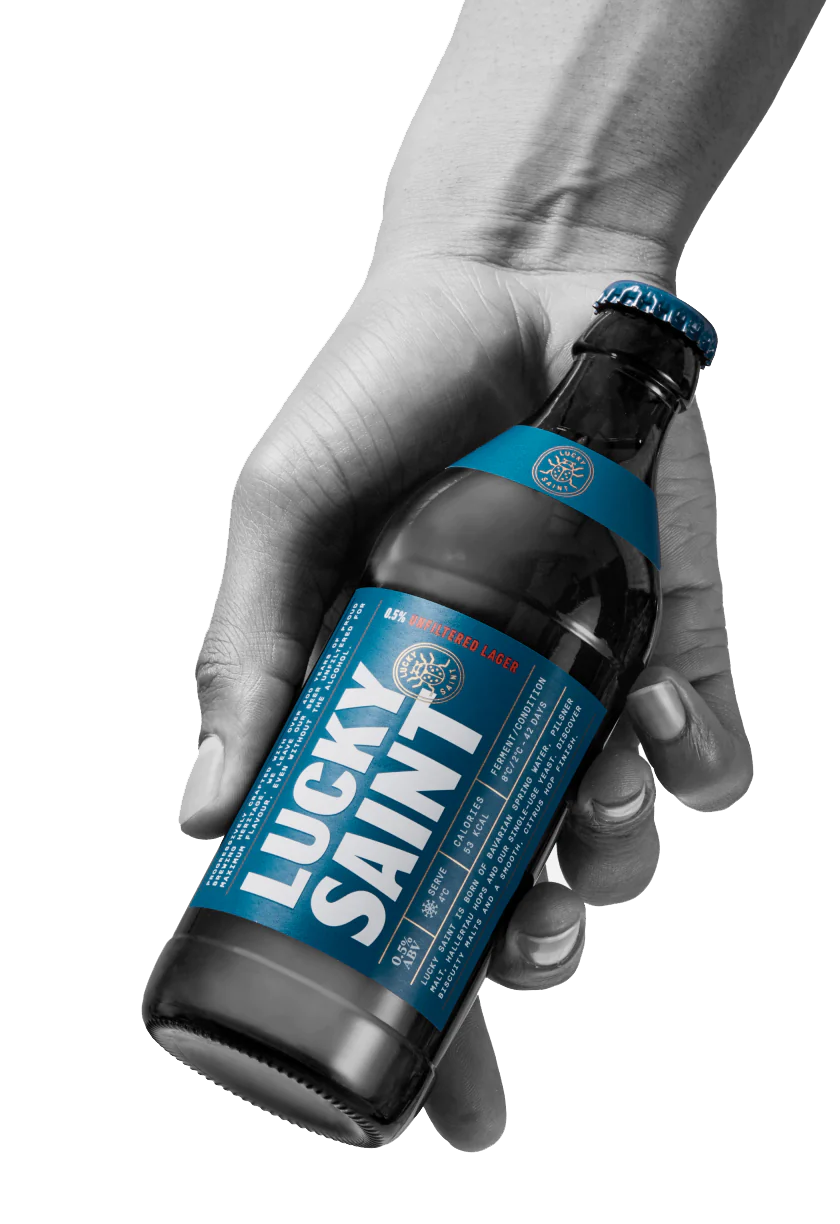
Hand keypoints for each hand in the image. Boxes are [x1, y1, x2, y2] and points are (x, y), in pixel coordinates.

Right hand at [178, 254, 753, 1151]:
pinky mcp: (674, 636)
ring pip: (614, 847)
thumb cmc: (380, 384)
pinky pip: (711, 754)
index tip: (427, 1092)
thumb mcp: (279, 514)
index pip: (378, 884)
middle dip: (530, 958)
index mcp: (370, 711)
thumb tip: (198, 814)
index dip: (405, 997)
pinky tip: (666, 714)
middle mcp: (477, 718)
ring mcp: (579, 683)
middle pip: (510, 896)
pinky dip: (700, 761)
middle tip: (533, 950)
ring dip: (616, 857)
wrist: (523, 274)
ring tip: (601, 782)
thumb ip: (243, 654)